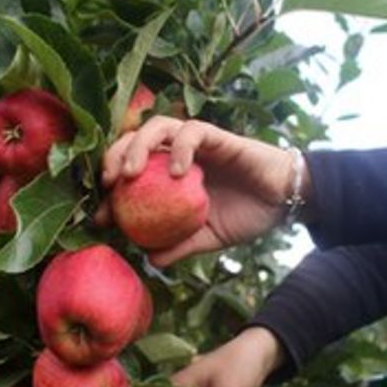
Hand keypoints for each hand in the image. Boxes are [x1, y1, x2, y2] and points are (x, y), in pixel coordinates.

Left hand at [101, 116, 302, 266]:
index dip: (110, 191)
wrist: (285, 201)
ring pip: (158, 126)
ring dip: (138, 146)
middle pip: (135, 140)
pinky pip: (192, 131)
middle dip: (114, 157)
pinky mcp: (218, 136)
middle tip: (109, 185)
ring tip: (131, 174)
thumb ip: (181, 245)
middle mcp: (179, 154)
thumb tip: (150, 260)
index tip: (100, 216)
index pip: (131, 171)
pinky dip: (180, 148)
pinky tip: (178, 173)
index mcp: (170, 175)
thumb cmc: (247, 215)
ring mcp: (198, 143)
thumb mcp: (208, 238)